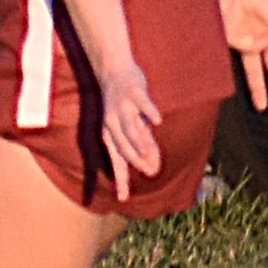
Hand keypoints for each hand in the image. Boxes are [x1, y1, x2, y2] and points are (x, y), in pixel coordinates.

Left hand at [96, 60, 164, 203]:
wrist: (113, 68)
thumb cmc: (122, 102)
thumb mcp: (130, 125)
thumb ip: (142, 145)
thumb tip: (152, 168)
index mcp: (110, 133)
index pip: (116, 160)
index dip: (120, 179)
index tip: (123, 199)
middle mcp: (112, 123)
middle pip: (123, 146)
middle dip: (136, 161)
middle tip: (151, 172)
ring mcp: (122, 107)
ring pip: (131, 129)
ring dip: (141, 143)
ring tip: (151, 156)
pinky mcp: (133, 92)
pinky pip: (141, 103)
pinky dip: (149, 112)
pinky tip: (157, 121)